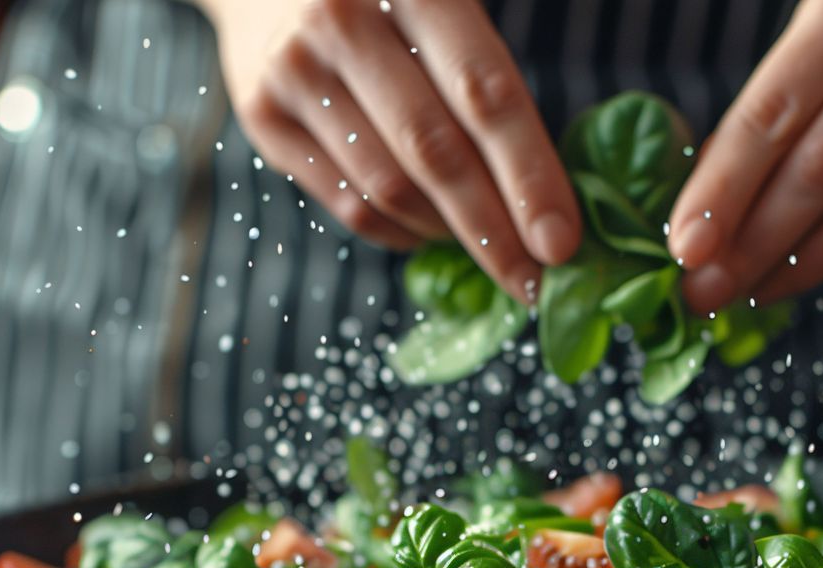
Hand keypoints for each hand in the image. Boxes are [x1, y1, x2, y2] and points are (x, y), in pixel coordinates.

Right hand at [200, 0, 580, 296]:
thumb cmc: (387, 4)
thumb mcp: (442, 8)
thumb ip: (487, 85)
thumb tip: (547, 206)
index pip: (487, 95)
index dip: (529, 176)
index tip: (560, 243)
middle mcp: (346, 19)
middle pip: (436, 153)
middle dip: (494, 231)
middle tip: (534, 283)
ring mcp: (296, 68)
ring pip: (389, 188)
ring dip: (448, 234)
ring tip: (488, 251)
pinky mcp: (262, 114)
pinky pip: (348, 203)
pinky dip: (400, 233)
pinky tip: (430, 233)